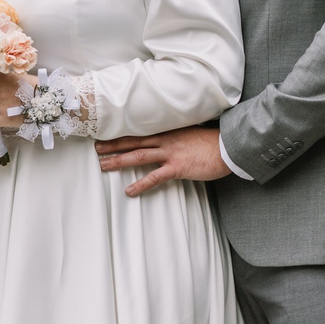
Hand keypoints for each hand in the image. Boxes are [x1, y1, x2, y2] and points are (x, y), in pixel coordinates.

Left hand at [94, 125, 230, 197]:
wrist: (228, 147)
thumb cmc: (211, 144)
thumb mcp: (190, 136)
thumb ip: (175, 138)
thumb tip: (165, 143)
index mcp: (168, 132)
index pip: (139, 133)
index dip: (122, 135)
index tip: (107, 135)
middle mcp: (165, 140)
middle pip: (133, 142)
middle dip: (113, 145)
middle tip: (96, 149)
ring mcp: (171, 153)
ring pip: (139, 155)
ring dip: (119, 160)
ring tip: (103, 165)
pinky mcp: (178, 167)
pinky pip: (155, 177)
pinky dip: (141, 184)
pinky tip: (129, 191)